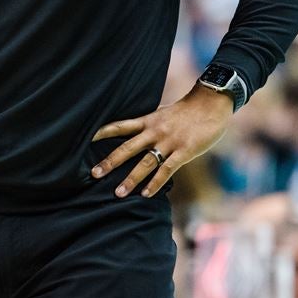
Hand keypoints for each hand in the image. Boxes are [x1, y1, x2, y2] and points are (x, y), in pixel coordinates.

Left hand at [89, 83, 233, 197]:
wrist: (211, 103)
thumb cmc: (188, 110)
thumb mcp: (164, 113)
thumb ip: (151, 124)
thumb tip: (138, 134)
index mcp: (149, 120)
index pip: (121, 125)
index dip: (103, 131)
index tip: (86, 139)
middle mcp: (154, 131)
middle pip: (127, 147)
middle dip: (110, 161)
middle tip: (94, 174)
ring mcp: (169, 142)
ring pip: (145, 162)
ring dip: (131, 179)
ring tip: (118, 193)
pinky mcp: (184, 151)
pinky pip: (166, 169)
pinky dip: (155, 183)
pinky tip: (145, 194)